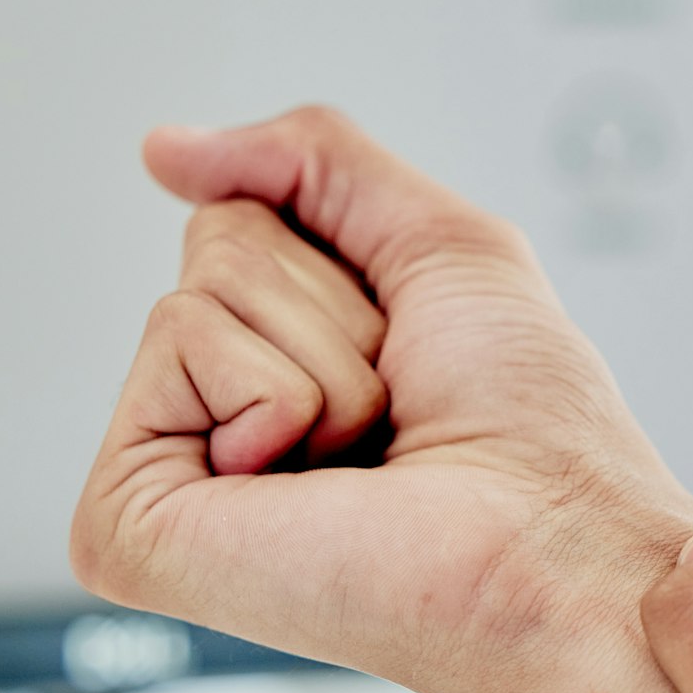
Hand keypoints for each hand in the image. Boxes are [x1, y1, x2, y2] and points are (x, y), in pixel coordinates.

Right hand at [71, 107, 692, 692]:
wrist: (562, 544)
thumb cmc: (537, 433)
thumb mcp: (442, 244)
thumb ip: (314, 163)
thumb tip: (166, 148)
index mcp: (289, 372)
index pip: (250, 218)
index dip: (353, 262)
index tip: (414, 356)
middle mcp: (227, 425)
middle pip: (219, 240)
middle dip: (337, 304)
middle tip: (396, 412)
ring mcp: (172, 480)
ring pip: (199, 289)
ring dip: (328, 358)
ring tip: (368, 452)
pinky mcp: (130, 525)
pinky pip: (178, 342)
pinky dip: (279, 395)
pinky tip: (312, 485)